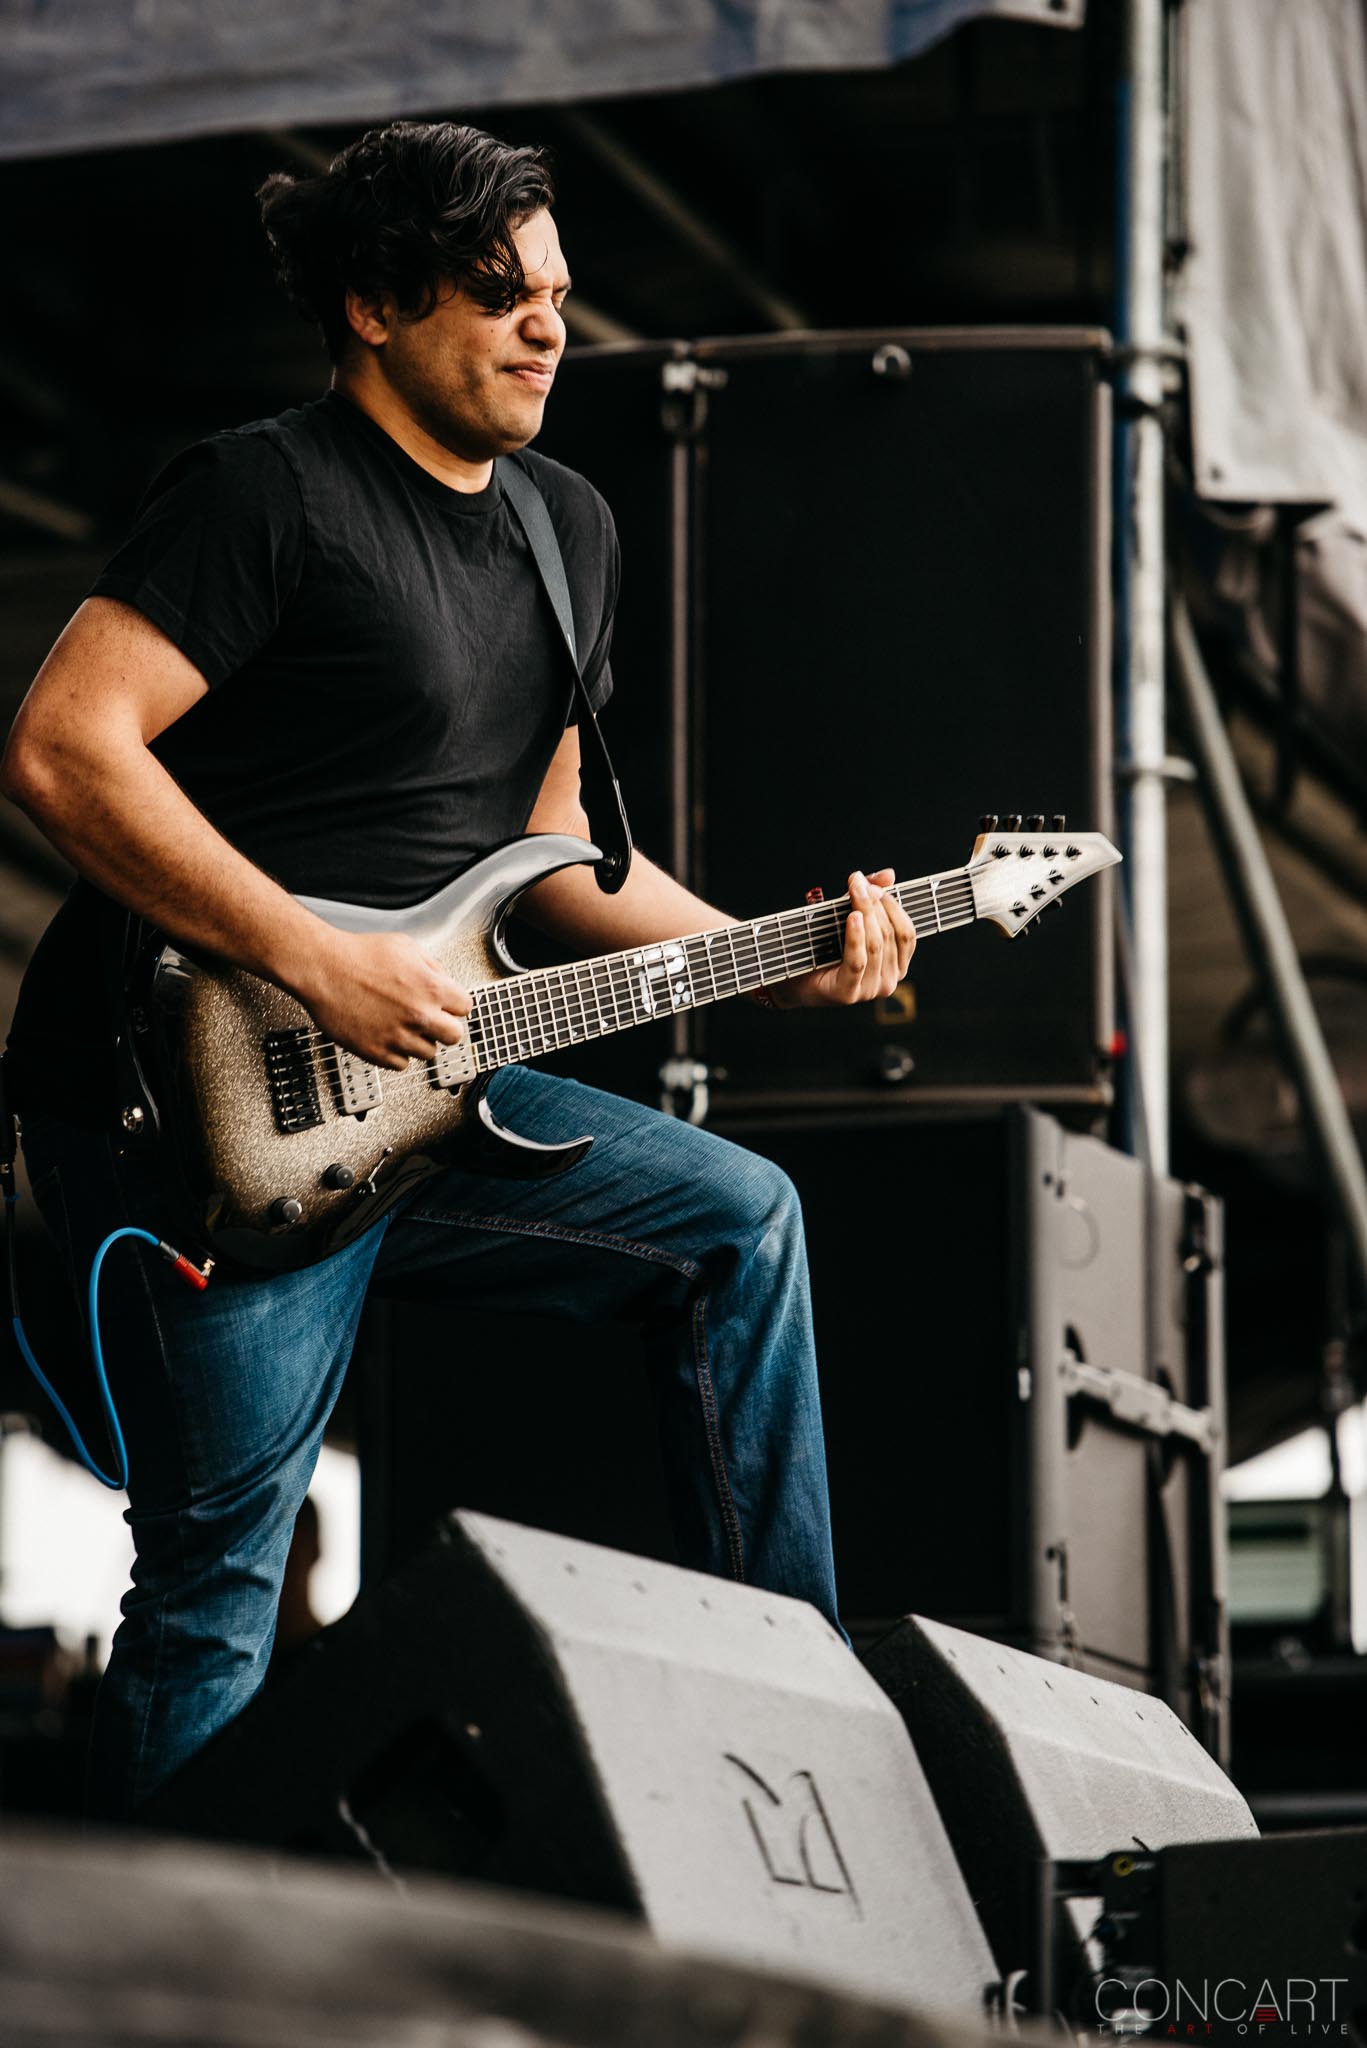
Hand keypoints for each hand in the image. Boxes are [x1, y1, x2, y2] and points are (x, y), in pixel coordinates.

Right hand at [290, 928, 473, 1069]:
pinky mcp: (376, 1052)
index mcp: (431, 988)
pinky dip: (396, 1053)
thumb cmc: (358, 955)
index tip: (447, 1006)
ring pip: (428, 1053)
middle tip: (431, 1021)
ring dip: (419, 1040)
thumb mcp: (406, 946)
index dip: (455, 1005)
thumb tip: (444, 982)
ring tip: (401, 1025)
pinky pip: (401, 1064)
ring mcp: (398, 1037)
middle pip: (454, 1037)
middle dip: (444, 1027)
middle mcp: (419, 1015)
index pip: (465, 1008)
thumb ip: (432, 967)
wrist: (322, 969)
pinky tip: (387, 1035)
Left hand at [781, 868, 916, 1009]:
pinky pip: (857, 961)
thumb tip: (889, 875)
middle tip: (857, 883)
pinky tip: (852, 917)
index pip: (907, 933)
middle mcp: (889, 981)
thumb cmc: (825, 948)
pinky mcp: (848, 993)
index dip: (893, 906)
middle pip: (889, 935)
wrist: (793, 977)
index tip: (873, 885)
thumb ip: (871, 897)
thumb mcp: (849, 918)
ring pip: (875, 945)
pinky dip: (855, 937)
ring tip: (854, 892)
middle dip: (874, 905)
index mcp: (897, 965)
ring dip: (865, 914)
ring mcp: (870, 990)